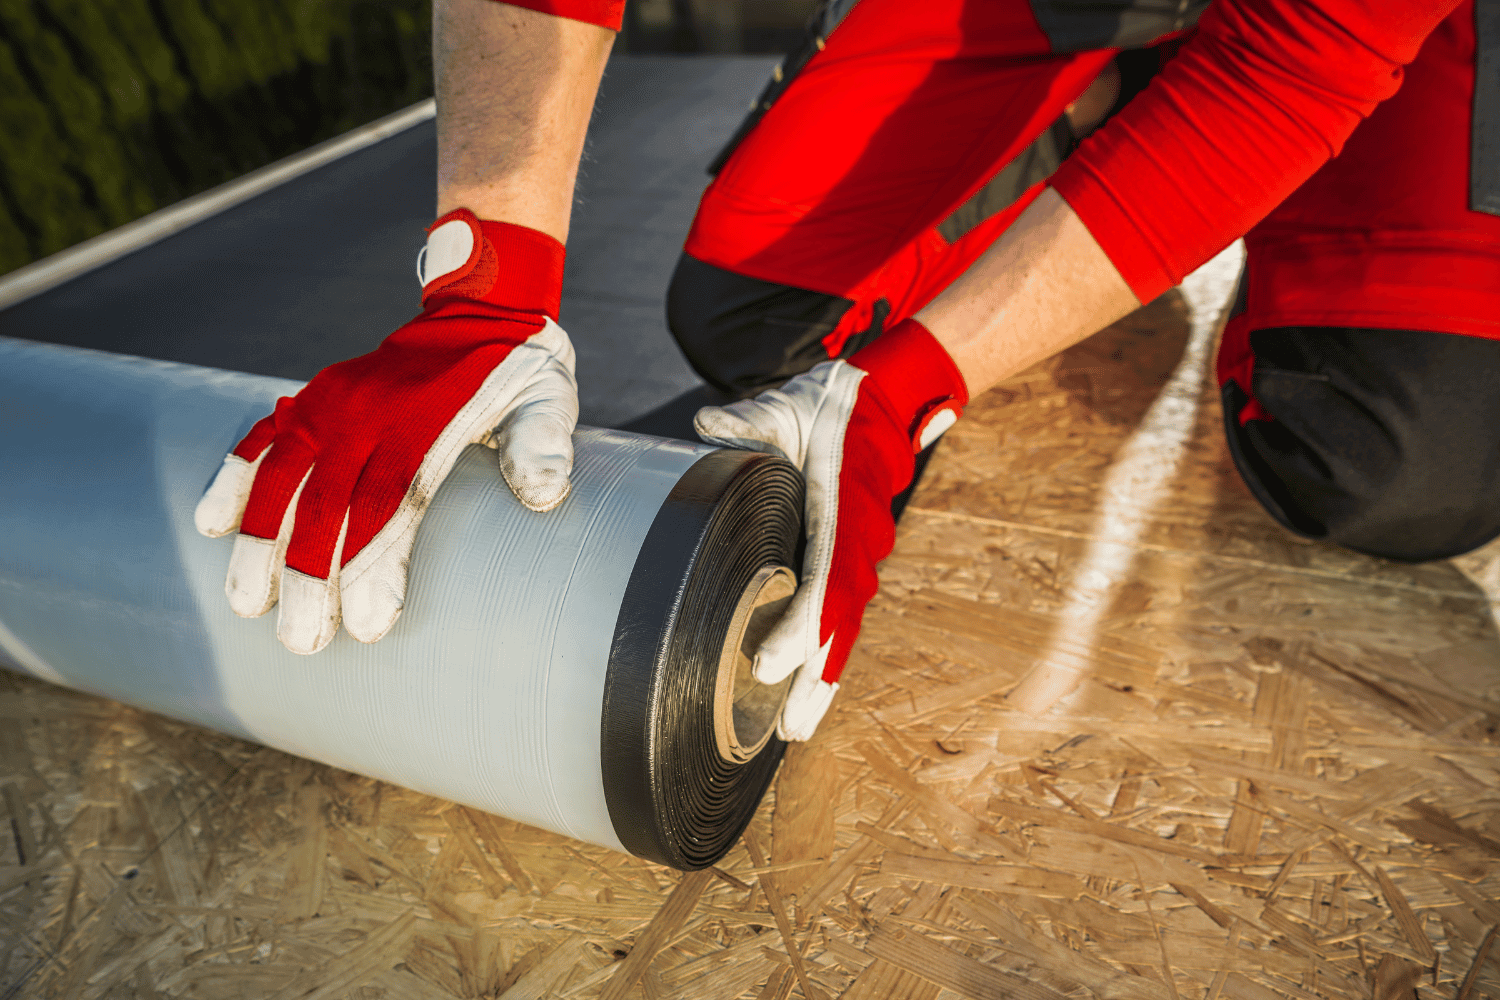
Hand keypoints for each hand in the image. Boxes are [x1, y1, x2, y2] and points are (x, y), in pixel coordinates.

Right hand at [194, 208, 577, 653]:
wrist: (481, 306)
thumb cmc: (520, 370)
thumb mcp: (550, 399)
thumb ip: (543, 444)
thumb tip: (544, 496)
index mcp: (427, 419)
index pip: (389, 501)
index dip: (372, 565)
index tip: (366, 626)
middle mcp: (371, 411)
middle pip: (328, 502)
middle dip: (307, 576)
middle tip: (301, 641)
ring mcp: (335, 401)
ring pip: (282, 475)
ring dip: (259, 541)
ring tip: (246, 604)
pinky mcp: (316, 395)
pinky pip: (264, 435)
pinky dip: (235, 476)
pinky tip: (212, 524)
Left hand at [694, 319, 967, 738]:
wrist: (879, 400)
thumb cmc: (828, 407)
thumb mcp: (786, 406)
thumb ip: (748, 421)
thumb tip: (706, 426)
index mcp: (839, 512)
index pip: (822, 581)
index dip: (799, 628)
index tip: (769, 665)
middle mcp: (856, 544)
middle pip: (839, 625)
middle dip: (816, 679)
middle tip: (792, 730)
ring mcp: (859, 556)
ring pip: (844, 630)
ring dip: (825, 680)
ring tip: (799, 728)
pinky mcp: (851, 560)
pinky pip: (842, 617)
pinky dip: (829, 656)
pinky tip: (810, 692)